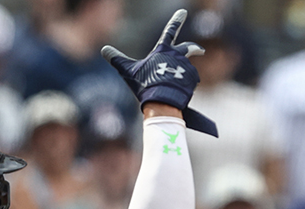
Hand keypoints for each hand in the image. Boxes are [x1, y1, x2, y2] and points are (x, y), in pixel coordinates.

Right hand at [102, 9, 216, 136]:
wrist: (162, 102)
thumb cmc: (145, 85)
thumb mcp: (128, 71)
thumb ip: (117, 59)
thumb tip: (104, 50)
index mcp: (163, 50)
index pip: (170, 31)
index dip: (176, 20)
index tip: (183, 12)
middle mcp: (177, 56)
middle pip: (189, 48)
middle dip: (194, 48)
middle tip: (200, 50)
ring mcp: (187, 68)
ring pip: (186, 69)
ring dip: (182, 75)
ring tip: (173, 87)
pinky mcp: (193, 80)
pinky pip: (190, 81)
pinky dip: (185, 86)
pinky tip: (179, 93)